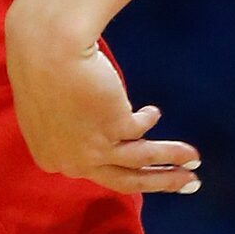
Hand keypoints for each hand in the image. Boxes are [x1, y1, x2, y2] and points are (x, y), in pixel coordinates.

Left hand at [5, 0, 200, 195]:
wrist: (46, 48)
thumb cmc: (38, 68)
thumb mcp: (46, 110)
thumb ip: (66, 129)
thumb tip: (89, 131)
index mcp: (50, 158)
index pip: (93, 175)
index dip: (123, 173)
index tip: (142, 174)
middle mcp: (73, 162)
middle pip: (125, 181)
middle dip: (159, 183)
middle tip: (186, 185)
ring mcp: (95, 149)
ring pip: (142, 161)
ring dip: (173, 160)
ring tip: (195, 162)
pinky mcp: (116, 128)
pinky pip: (141, 128)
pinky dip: (149, 119)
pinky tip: (153, 112)